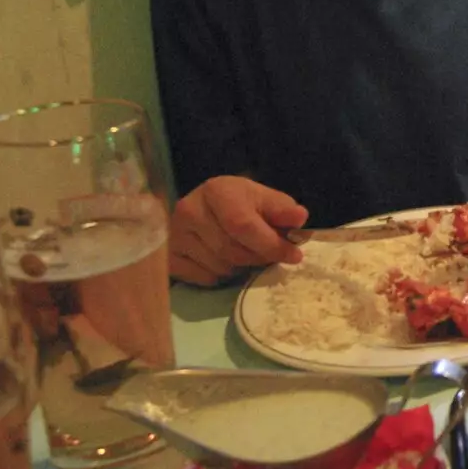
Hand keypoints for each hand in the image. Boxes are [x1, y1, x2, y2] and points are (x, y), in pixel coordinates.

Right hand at [169, 176, 306, 285]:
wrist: (207, 206)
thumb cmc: (241, 202)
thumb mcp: (265, 199)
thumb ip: (283, 209)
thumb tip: (300, 218)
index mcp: (216, 191)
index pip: (243, 225)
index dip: (271, 244)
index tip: (294, 256)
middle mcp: (188, 210)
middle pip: (231, 250)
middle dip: (259, 258)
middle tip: (271, 256)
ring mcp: (173, 235)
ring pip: (219, 267)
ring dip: (241, 267)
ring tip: (246, 254)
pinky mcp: (168, 256)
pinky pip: (204, 278)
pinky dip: (221, 276)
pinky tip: (225, 260)